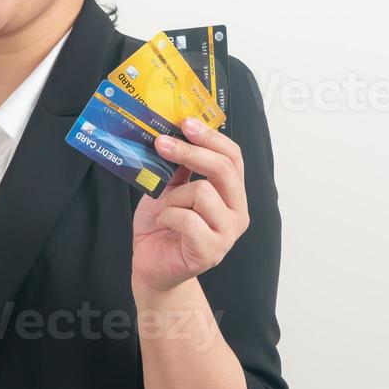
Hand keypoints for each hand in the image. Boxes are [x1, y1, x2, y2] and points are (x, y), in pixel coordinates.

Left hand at [131, 118, 248, 294]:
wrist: (151, 266)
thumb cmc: (162, 227)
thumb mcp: (168, 188)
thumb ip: (178, 168)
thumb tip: (174, 134)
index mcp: (231, 194)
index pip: (233, 157)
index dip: (211, 137)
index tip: (186, 122)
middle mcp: (237, 212)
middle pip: (224, 169)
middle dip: (191, 152)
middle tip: (162, 142)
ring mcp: (227, 234)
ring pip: (203, 193)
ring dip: (174, 197)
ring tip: (165, 209)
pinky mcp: (211, 251)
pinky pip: (188, 219)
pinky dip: (168, 216)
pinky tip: (164, 224)